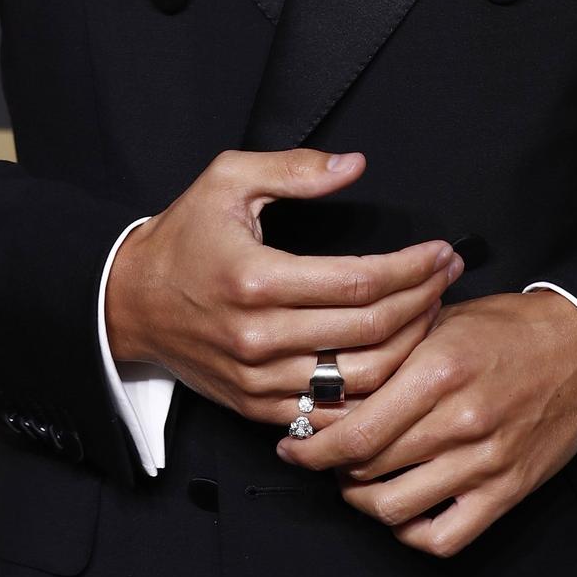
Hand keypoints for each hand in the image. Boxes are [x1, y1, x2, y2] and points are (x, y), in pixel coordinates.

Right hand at [104, 147, 465, 431]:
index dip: (412, 268)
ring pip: (359, 380)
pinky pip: (331, 411)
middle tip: (448, 275)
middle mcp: (259, 336)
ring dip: (408, 348)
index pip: (360, 282)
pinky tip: (395, 359)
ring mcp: (259, 380)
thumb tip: (354, 164)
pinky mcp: (257, 407)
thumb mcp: (228, 179)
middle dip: (422, 301)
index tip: (441, 251)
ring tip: (430, 311)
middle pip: (369, 332)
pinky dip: (372, 391)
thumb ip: (294, 169)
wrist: (128, 303)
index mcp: (257, 278)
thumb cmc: (183, 235)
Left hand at [273, 288, 576, 556]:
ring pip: (396, 507)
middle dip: (331, 467)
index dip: (312, 445)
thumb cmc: (508, 329)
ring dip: (363, 499)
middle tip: (320, 456)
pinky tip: (401, 509)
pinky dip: (411, 531)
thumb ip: (391, 351)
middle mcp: (459, 420)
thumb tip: (332, 382)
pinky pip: (443, 536)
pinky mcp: (505, 492)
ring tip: (355, 481)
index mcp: (437, 371)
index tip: (293, 444)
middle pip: (368, 467)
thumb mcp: (442, 320)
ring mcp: (483, 462)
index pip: (355, 429)